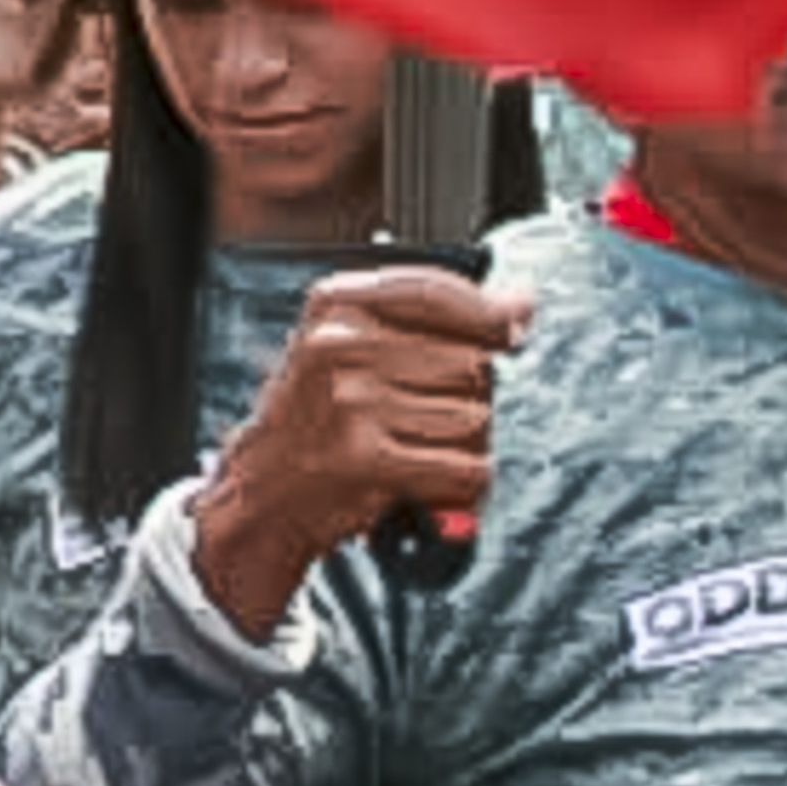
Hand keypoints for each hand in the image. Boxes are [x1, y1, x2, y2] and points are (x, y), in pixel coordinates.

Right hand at [188, 262, 529, 637]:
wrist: (264, 493)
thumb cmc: (318, 418)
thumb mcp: (356, 347)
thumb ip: (438, 320)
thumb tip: (522, 305)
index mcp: (333, 305)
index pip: (435, 292)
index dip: (484, 315)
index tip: (511, 331)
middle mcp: (337, 346)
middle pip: (471, 362)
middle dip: (464, 396)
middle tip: (418, 415)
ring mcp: (350, 401)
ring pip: (474, 417)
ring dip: (461, 444)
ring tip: (414, 447)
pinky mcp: (365, 457)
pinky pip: (464, 466)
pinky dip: (458, 481)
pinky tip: (425, 477)